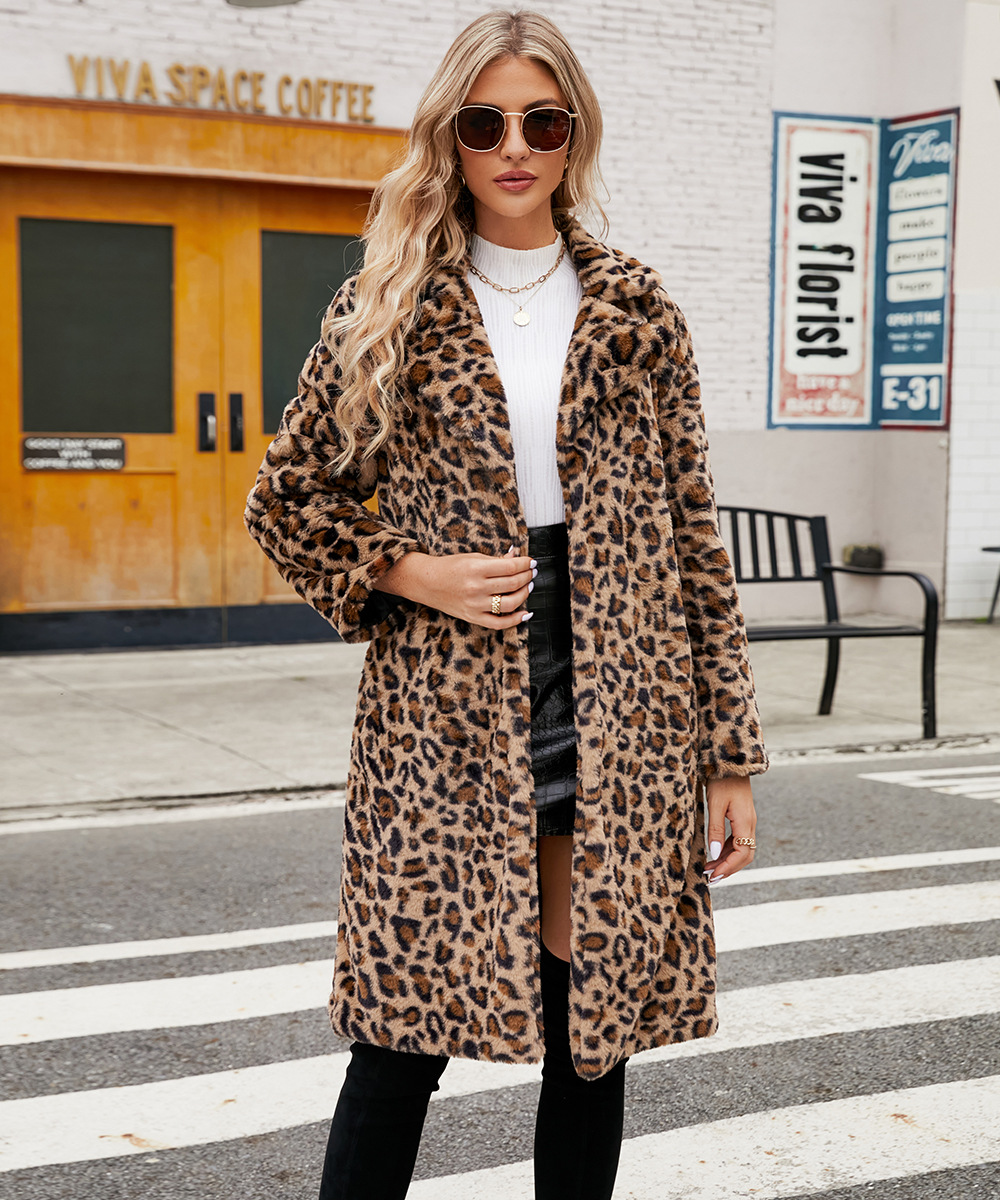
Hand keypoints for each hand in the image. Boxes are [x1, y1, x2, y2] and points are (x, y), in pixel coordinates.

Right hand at [375, 545, 536, 629]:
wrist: (426, 582)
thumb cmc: (449, 567)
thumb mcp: (472, 557)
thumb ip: (496, 559)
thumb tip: (516, 555)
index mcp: (476, 568)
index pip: (510, 567)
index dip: (525, 564)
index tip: (531, 562)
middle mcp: (476, 587)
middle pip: (513, 584)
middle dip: (527, 577)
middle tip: (531, 572)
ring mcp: (475, 605)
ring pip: (510, 603)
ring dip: (524, 594)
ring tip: (528, 587)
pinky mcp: (473, 617)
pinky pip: (499, 623)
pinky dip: (516, 620)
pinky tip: (526, 613)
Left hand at [704, 776, 756, 884]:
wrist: (730, 762)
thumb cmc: (721, 780)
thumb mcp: (714, 804)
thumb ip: (715, 829)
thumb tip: (714, 854)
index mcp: (745, 821)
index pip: (742, 853)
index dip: (728, 867)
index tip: (713, 875)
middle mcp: (750, 823)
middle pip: (745, 855)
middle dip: (729, 868)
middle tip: (710, 878)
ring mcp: (747, 821)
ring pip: (742, 848)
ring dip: (727, 861)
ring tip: (709, 869)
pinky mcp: (742, 817)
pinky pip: (737, 840)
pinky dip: (727, 850)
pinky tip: (715, 854)